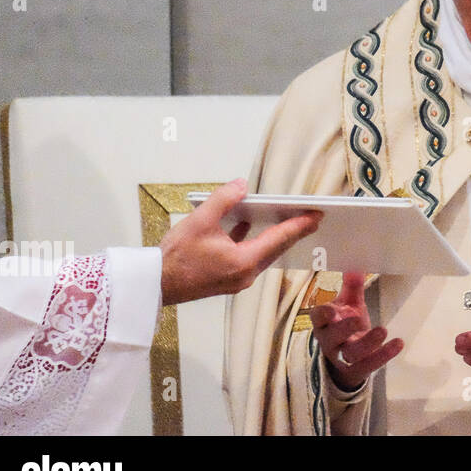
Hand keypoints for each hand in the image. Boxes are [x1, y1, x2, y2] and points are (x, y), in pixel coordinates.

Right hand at [159, 178, 320, 304]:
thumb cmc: (174, 258)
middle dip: (294, 231)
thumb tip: (241, 185)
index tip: (317, 215)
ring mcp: (236, 279)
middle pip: (276, 248)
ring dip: (274, 237)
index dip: (299, 224)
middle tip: (312, 217)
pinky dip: (251, 242)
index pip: (279, 238)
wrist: (153, 285)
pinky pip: (247, 257)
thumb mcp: (199, 221)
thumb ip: (223, 199)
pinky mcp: (226, 279)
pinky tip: (246, 226)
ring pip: (263, 254)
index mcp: (243, 262)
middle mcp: (244, 274)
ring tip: (287, 219)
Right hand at [311, 271, 404, 390]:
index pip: (318, 317)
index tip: (332, 309)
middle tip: (359, 319)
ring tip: (383, 330)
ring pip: (352, 353)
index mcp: (324, 323)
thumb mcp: (348, 305)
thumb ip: (352, 287)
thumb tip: (355, 265)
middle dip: (345, 328)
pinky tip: (398, 343)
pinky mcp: (357, 370)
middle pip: (334, 336)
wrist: (345, 360)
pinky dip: (384, 355)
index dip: (323, 314)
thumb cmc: (345, 326)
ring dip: (368, 343)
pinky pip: (369, 364)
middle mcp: (330, 341)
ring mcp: (343, 358)